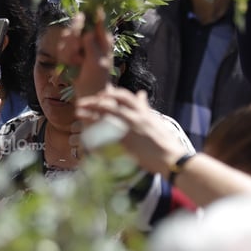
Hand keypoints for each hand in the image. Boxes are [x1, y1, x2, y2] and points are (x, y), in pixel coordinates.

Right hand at [56, 11, 114, 98]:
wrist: (88, 91)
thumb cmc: (98, 77)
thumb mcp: (97, 62)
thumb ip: (92, 47)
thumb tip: (88, 33)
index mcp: (103, 39)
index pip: (98, 20)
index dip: (91, 13)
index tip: (83, 14)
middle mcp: (91, 38)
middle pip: (78, 24)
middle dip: (73, 37)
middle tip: (75, 48)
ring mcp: (80, 44)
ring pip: (67, 36)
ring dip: (69, 51)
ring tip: (77, 63)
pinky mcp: (70, 51)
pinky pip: (61, 47)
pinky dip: (64, 58)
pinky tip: (71, 65)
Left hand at [75, 87, 189, 175]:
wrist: (172, 157)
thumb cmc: (166, 140)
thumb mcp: (155, 119)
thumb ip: (145, 107)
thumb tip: (141, 94)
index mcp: (142, 111)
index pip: (124, 95)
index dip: (110, 93)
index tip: (100, 95)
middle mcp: (135, 116)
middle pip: (110, 103)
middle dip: (94, 101)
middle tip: (83, 102)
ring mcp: (129, 128)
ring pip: (104, 115)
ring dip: (89, 112)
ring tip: (78, 111)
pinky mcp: (125, 141)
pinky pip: (106, 133)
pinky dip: (95, 131)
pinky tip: (85, 131)